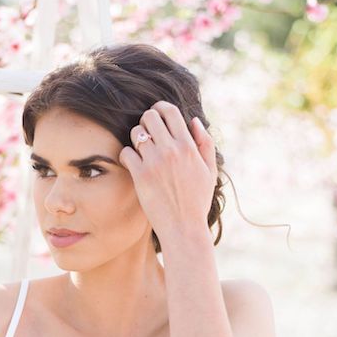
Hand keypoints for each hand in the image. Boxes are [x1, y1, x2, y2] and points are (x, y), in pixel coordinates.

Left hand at [118, 101, 217, 241]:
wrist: (184, 228)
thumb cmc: (197, 201)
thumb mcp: (210, 171)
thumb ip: (205, 143)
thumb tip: (193, 121)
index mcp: (189, 146)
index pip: (170, 111)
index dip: (160, 108)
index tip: (157, 116)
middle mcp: (171, 150)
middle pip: (150, 116)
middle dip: (146, 122)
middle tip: (147, 134)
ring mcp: (155, 162)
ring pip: (136, 132)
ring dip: (136, 139)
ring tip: (141, 151)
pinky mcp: (141, 176)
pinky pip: (126, 152)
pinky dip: (127, 156)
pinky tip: (133, 164)